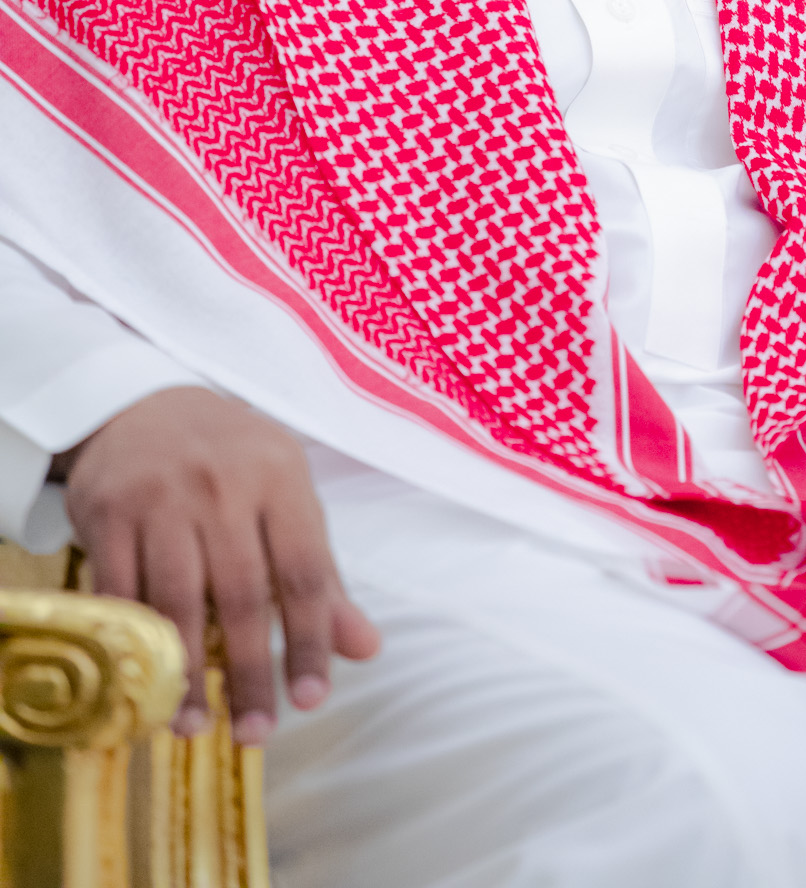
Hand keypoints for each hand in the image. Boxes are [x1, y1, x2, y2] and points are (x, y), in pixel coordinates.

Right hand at [60, 387, 379, 742]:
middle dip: (252, 670)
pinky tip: (145, 682)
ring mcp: (163, 495)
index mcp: (281, 478)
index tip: (311, 699)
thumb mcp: (286, 498)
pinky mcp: (110, 510)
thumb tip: (366, 648)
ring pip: (179, 599)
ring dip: (187, 672)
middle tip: (255, 731)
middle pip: (244, 593)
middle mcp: (224, 484)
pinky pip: (121, 588)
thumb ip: (322, 575)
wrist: (144, 404)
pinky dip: (135, 640)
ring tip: (194, 724)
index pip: (305, 570)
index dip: (311, 640)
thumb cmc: (231, 462)